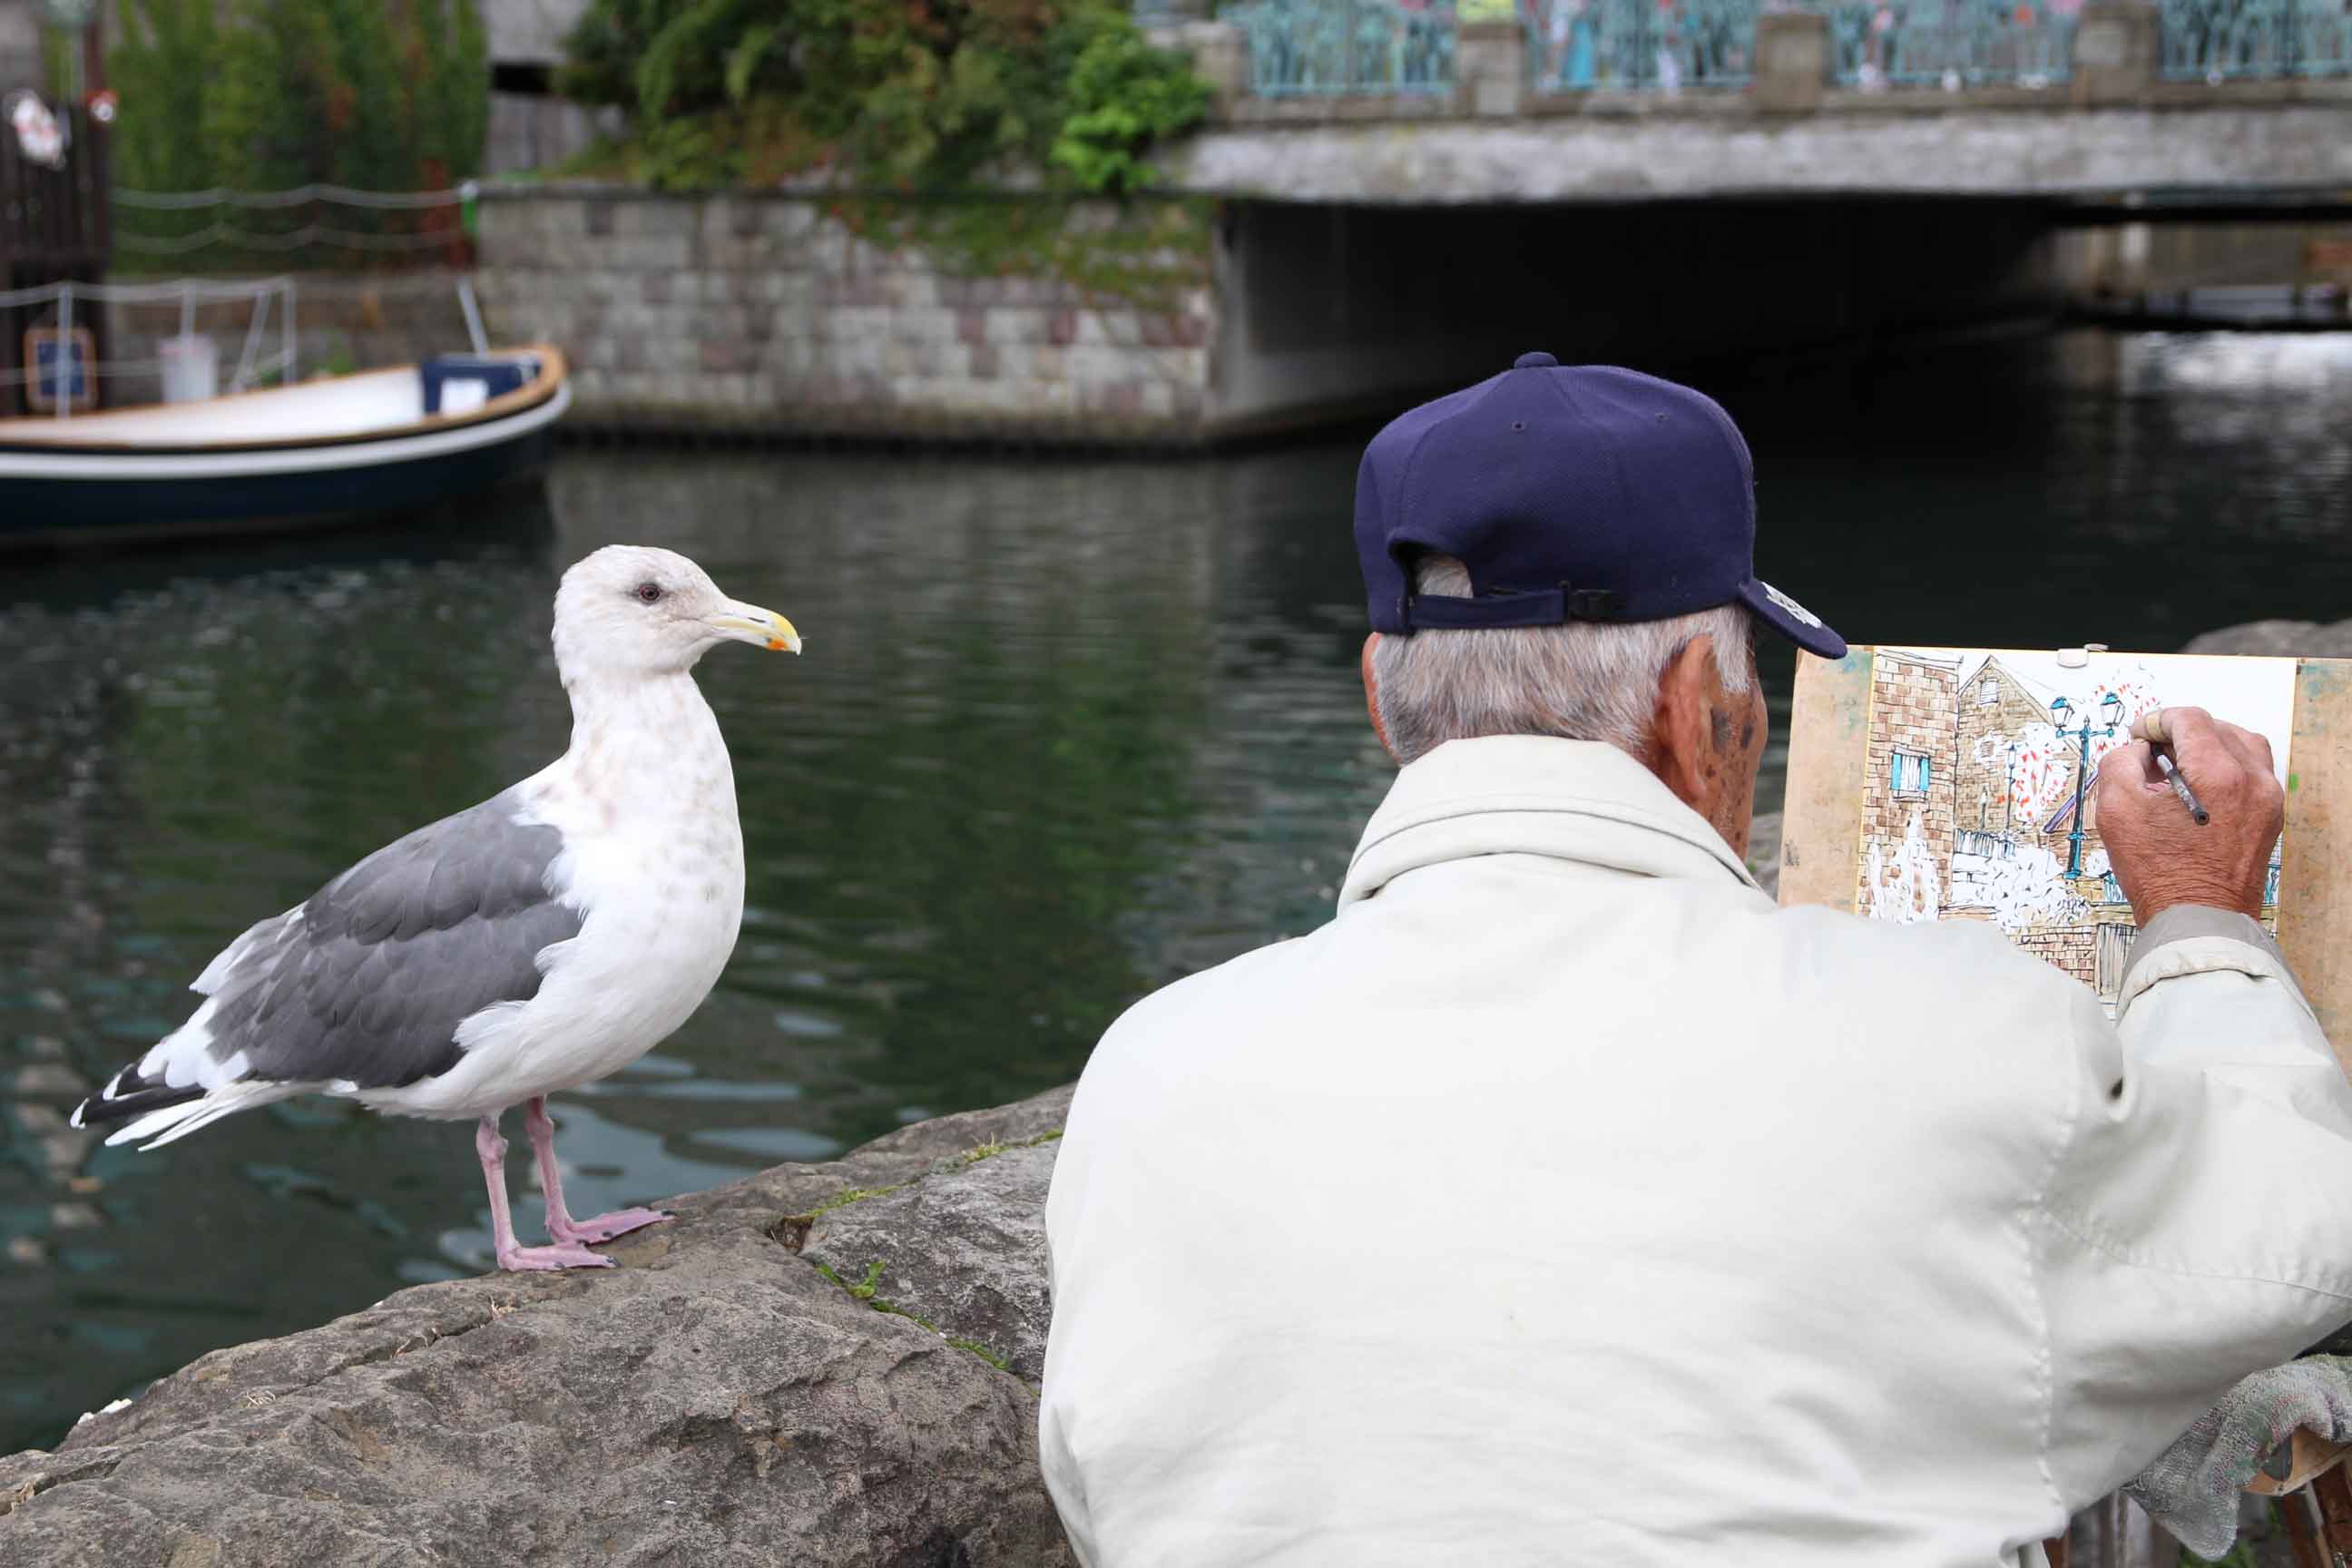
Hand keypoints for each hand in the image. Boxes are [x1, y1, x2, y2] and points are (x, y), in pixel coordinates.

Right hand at [2094, 706, 2282, 924]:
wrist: (2197, 919)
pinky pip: (2253, 772)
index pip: (2190, 719)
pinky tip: (2201, 785)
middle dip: (2182, 732)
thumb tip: (2138, 750)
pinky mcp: (2269, 816)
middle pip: (2218, 728)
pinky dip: (2227, 766)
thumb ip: (2121, 762)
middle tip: (2154, 751)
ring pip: (2242, 745)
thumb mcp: (2116, 809)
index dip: (2158, 720)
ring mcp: (2266, 799)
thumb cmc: (2159, 873)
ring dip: (2210, 744)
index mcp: (2217, 773)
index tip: (2141, 734)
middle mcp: (2251, 780)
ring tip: (2182, 764)